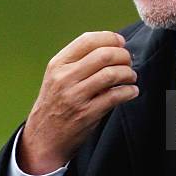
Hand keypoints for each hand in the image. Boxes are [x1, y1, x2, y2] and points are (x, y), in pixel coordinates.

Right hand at [18, 31, 137, 174]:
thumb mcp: (58, 76)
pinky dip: (130, 91)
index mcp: (58, 64)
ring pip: (111, 74)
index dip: (110, 38)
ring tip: (131, 77)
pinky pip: (115, 96)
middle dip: (123, 56)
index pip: (88, 40)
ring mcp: (75, 96)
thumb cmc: (56, 102)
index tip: (121, 43)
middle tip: (129, 61)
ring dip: (128, 73)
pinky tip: (131, 91)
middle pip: (104, 55)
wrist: (43, 136)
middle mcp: (65, 78)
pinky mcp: (87, 114)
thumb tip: (113, 45)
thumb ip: (79, 60)